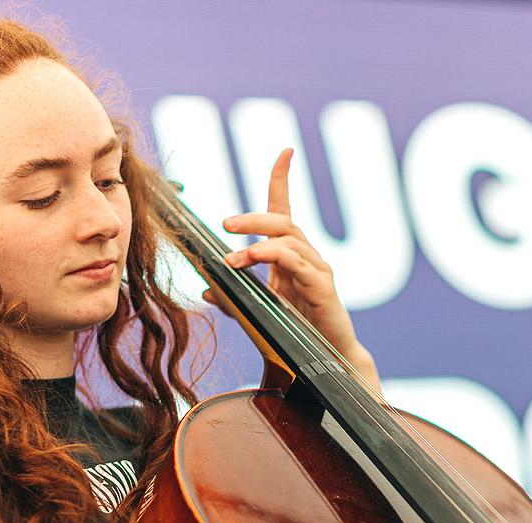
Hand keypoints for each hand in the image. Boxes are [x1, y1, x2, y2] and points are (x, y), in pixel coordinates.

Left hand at [205, 148, 381, 391]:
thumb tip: (205, 289)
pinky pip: (300, 264)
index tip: (285, 151)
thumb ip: (234, 300)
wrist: (326, 362)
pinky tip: (256, 264)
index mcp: (291, 256)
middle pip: (284, 221)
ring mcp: (318, 270)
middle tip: (225, 224)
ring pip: (291, 240)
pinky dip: (277, 259)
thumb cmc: (295, 334)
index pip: (285, 208)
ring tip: (232, 259)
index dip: (283, 179)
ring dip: (258, 244)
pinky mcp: (323, 288)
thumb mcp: (256, 313)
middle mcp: (307, 257)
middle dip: (255, 217)